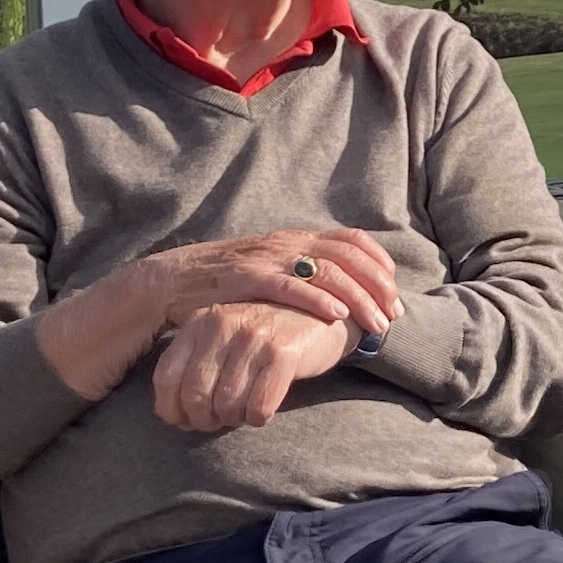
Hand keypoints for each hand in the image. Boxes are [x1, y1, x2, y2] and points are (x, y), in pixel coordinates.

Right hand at [139, 227, 399, 339]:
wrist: (168, 282)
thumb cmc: (223, 285)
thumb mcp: (268, 272)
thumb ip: (299, 276)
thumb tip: (338, 295)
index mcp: (295, 239)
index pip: (350, 240)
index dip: (378, 263)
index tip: (394, 290)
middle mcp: (286, 243)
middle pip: (348, 255)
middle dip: (377, 285)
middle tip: (394, 313)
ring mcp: (267, 259)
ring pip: (327, 271)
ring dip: (358, 298)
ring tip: (377, 323)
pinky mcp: (246, 278)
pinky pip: (289, 286)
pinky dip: (318, 299)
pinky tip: (337, 317)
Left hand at [152, 299, 358, 433]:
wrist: (323, 314)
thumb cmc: (265, 338)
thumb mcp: (222, 341)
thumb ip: (195, 368)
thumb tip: (173, 415)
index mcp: (199, 323)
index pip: (166, 378)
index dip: (172, 409)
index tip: (187, 421)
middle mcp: (222, 324)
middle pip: (195, 396)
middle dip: (205, 420)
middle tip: (221, 421)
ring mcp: (253, 336)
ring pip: (227, 405)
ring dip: (235, 419)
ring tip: (245, 411)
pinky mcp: (283, 351)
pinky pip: (259, 406)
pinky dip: (259, 418)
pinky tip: (264, 410)